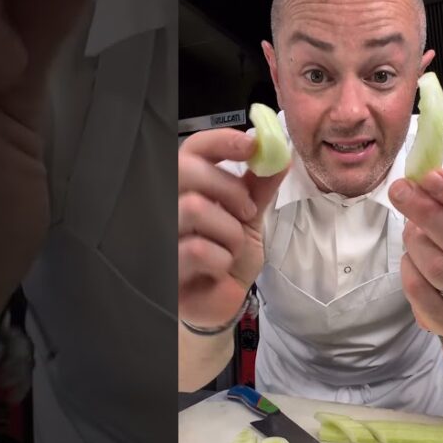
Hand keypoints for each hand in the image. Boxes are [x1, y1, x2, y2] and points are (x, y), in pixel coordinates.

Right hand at [178, 129, 288, 327]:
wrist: (219, 302)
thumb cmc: (226, 257)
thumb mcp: (249, 219)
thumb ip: (259, 188)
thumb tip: (281, 155)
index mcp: (188, 187)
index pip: (194, 147)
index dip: (222, 140)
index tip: (252, 146)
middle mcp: (168, 203)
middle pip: (187, 170)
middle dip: (229, 189)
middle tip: (247, 212)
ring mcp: (161, 232)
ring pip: (195, 208)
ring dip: (229, 232)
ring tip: (231, 248)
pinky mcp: (164, 263)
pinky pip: (198, 250)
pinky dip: (221, 261)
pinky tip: (218, 270)